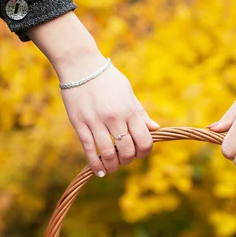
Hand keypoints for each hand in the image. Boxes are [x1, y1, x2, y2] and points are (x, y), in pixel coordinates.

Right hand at [29, 13, 158, 176]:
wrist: (80, 65)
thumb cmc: (107, 78)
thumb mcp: (128, 92)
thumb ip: (140, 113)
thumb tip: (155, 129)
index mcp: (129, 110)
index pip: (144, 140)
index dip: (144, 152)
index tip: (139, 154)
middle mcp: (115, 118)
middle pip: (127, 150)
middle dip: (128, 160)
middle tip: (124, 159)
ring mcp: (96, 122)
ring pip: (109, 153)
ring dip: (113, 165)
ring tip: (112, 167)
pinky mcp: (80, 124)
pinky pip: (89, 149)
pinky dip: (96, 164)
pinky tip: (99, 171)